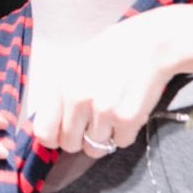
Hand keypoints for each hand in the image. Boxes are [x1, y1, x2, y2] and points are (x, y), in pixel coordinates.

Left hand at [29, 9, 177, 159]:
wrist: (148, 44)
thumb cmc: (110, 53)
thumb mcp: (73, 66)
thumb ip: (59, 96)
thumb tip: (48, 128)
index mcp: (62, 85)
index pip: (44, 132)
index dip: (53, 138)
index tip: (62, 134)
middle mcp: (79, 99)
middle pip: (70, 145)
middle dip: (79, 138)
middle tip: (91, 123)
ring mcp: (103, 111)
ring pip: (95, 148)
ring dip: (103, 137)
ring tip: (110, 114)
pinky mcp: (128, 119)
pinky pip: (120, 143)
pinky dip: (124, 133)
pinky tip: (126, 112)